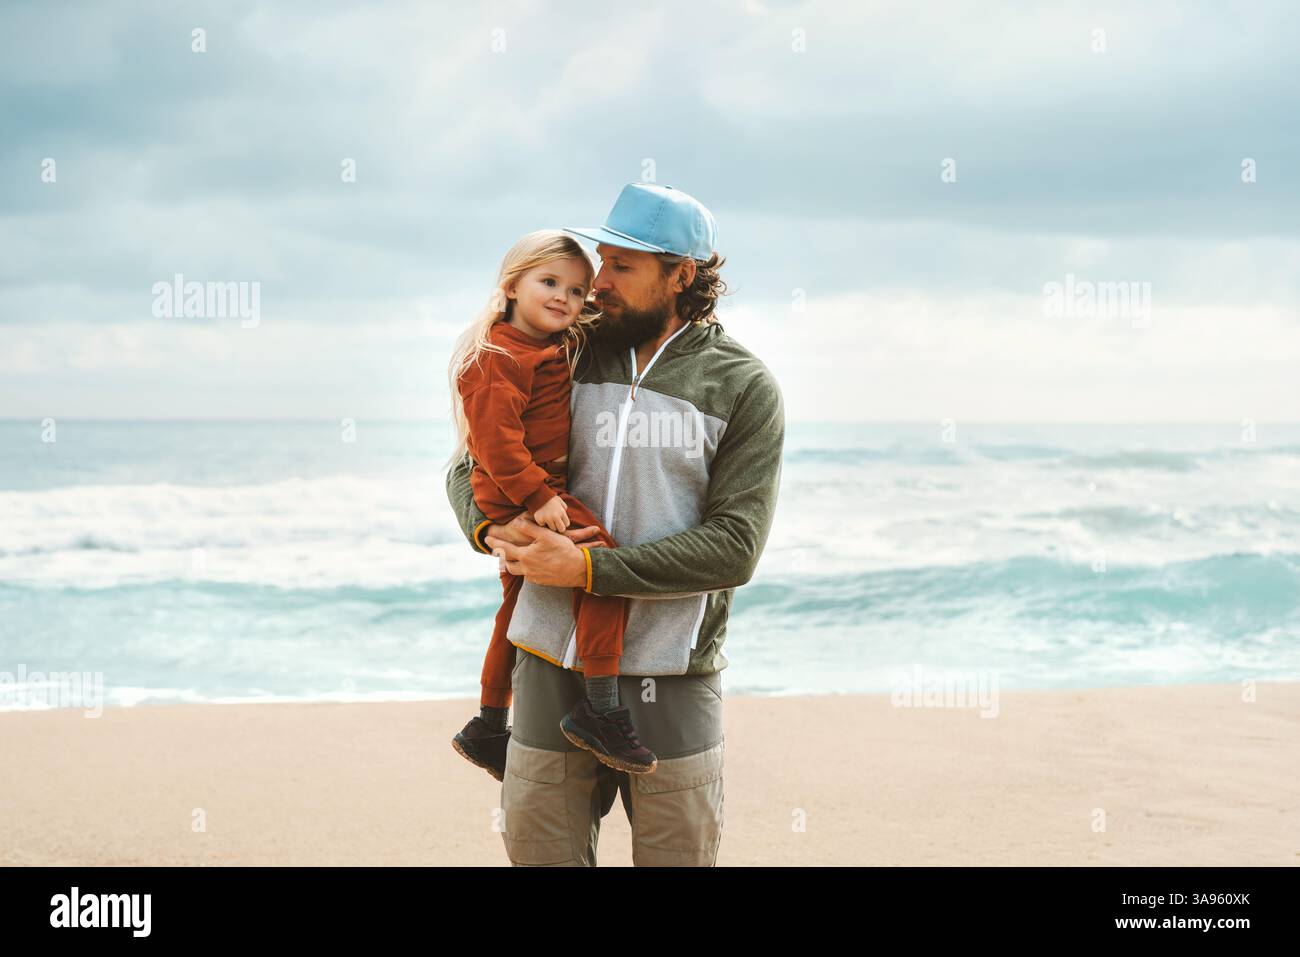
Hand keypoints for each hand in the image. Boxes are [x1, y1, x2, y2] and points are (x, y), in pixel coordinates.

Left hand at [486, 522, 607, 587]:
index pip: (505, 549)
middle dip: (502, 558)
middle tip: (497, 552)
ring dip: (513, 565)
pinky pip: (529, 576)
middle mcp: (527, 568)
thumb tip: (516, 522)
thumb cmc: (563, 550)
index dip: (494, 543)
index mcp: (526, 556)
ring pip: (518, 572)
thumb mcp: (546, 535)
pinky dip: (525, 570)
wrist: (578, 569)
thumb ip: (529, 528)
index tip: (486, 539)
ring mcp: (534, 577)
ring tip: (511, 560)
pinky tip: (529, 566)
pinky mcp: (542, 582)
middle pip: (508, 564)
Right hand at [532, 496, 569, 531]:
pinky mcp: (540, 520)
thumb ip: (564, 508)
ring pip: (552, 528)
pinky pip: (543, 525)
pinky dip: (543, 522)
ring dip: (551, 525)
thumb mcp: (560, 501)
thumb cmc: (550, 498)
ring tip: (548, 517)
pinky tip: (542, 516)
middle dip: (559, 527)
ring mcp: (547, 518)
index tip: (561, 520)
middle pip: (561, 529)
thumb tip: (565, 515)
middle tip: (556, 523)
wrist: (538, 495)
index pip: (567, 524)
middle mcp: (555, 516)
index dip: (564, 523)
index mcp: (562, 512)